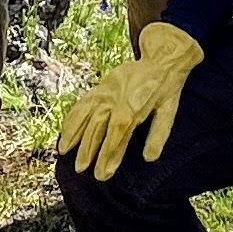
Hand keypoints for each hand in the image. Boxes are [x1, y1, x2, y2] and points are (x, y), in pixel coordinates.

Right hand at [56, 20, 206, 180]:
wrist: (160, 57)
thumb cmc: (166, 87)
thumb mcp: (169, 109)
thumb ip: (158, 133)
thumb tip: (149, 158)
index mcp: (134, 105)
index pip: (119, 132)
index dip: (109, 152)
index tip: (102, 173)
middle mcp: (116, 97)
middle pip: (98, 125)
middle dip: (88, 149)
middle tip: (81, 170)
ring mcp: (106, 91)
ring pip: (86, 113)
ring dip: (73, 133)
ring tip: (63, 152)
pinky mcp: (101, 87)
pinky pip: (82, 103)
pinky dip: (72, 117)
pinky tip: (65, 131)